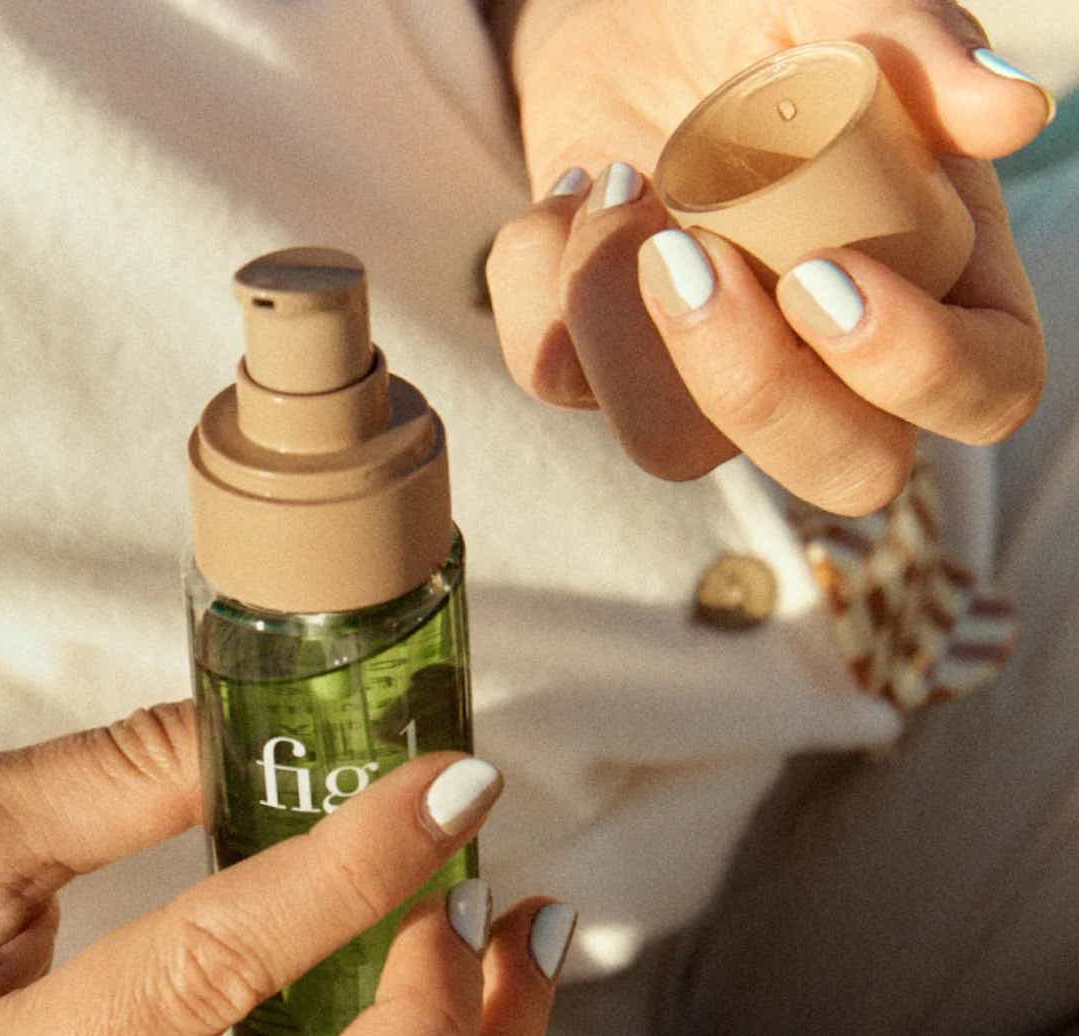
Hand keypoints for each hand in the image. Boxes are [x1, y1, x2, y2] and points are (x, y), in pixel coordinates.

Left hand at [485, 0, 1049, 513]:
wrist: (631, 19)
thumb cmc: (758, 17)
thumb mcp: (831, 2)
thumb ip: (917, 40)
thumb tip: (1012, 110)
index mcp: (938, 277)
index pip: (985, 392)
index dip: (917, 367)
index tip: (818, 266)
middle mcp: (832, 357)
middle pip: (844, 472)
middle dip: (755, 388)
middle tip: (689, 251)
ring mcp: (713, 378)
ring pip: (671, 448)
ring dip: (619, 324)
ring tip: (617, 182)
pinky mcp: (605, 369)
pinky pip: (560, 382)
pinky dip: (538, 282)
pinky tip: (564, 192)